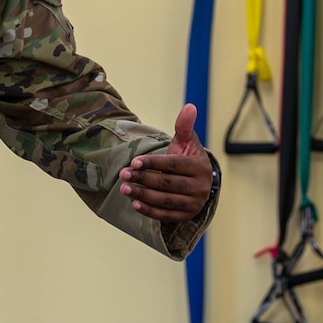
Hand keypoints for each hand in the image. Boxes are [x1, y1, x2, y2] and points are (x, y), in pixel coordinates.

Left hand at [119, 103, 213, 220]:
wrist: (199, 182)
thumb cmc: (188, 159)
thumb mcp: (187, 142)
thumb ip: (185, 126)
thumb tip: (189, 106)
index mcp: (200, 167)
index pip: (173, 165)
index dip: (153, 164)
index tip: (134, 162)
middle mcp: (200, 187)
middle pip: (167, 183)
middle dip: (143, 179)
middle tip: (123, 175)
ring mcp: (194, 203)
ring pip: (165, 200)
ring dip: (143, 195)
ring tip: (124, 188)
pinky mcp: (187, 216)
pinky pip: (166, 215)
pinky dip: (150, 211)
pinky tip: (135, 204)